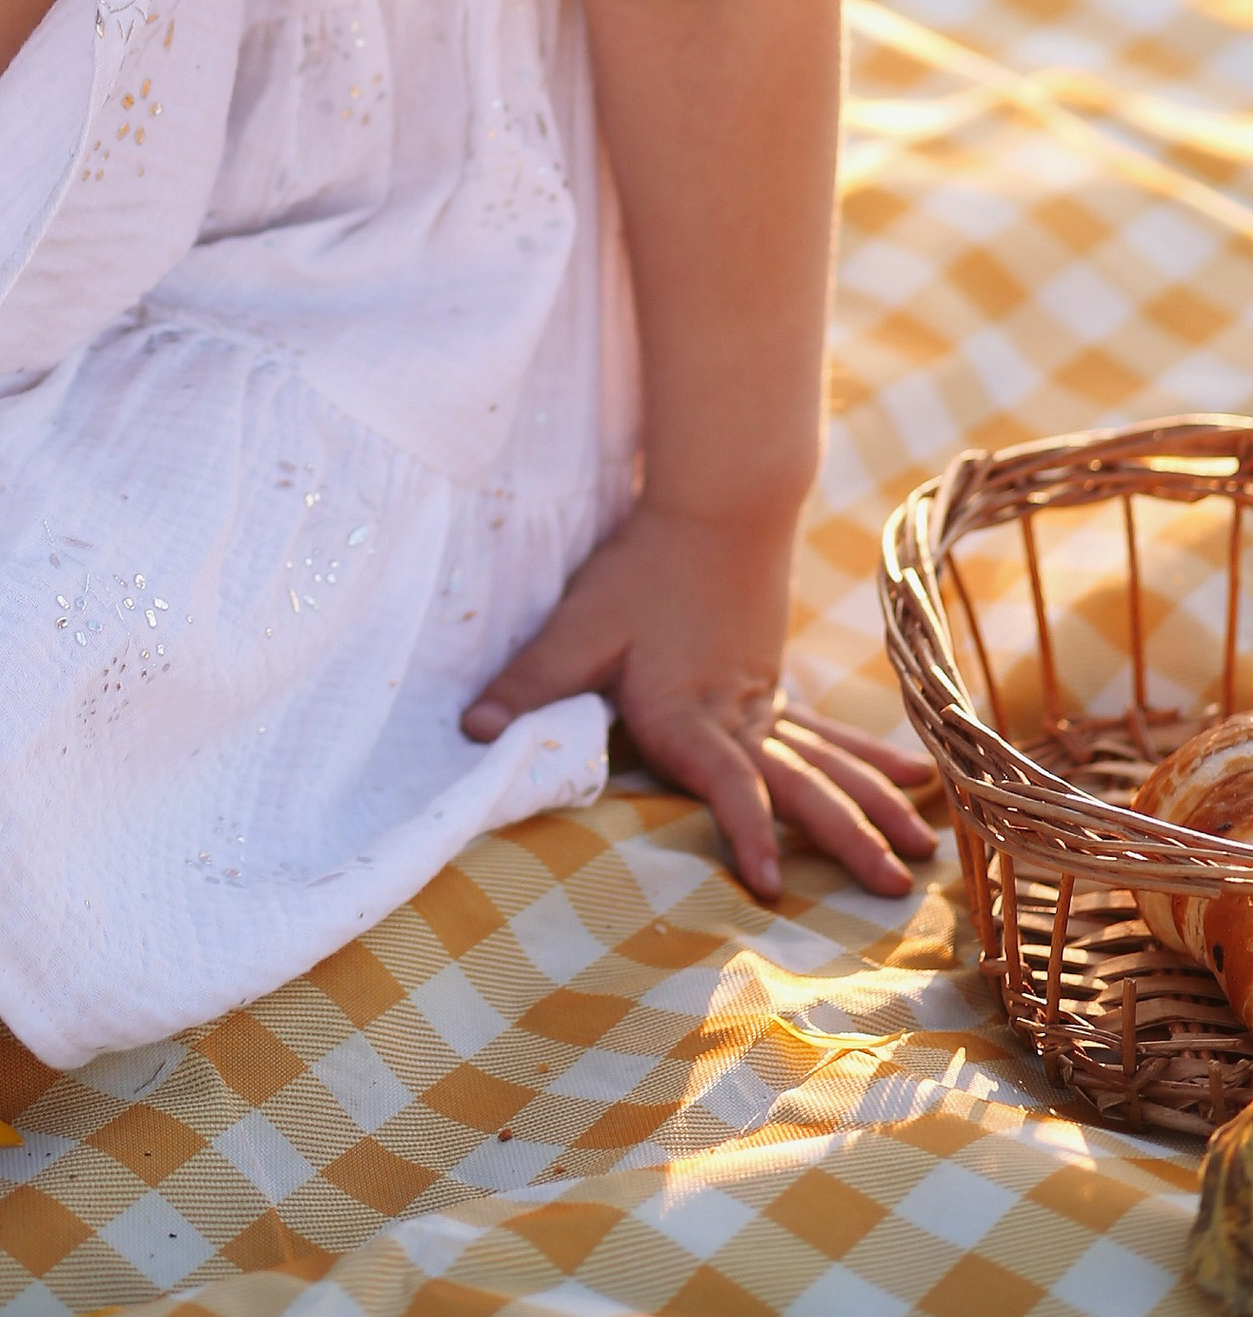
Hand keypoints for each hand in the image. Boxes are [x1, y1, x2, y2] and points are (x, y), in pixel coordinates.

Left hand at [460, 502, 936, 900]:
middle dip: (845, 838)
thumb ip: (531, 681)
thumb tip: (472, 731)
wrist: (714, 504)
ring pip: (827, 765)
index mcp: (689, 713)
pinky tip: (911, 777)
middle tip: (893, 886)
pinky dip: (869, 759)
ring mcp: (765, 700)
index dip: (745, 832)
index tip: (769, 884)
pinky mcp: (773, 682)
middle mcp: (738, 716)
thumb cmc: (640, 569)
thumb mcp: (578, 624)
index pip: (725, 783)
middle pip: (800, 786)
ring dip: (873, 807)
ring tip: (919, 853)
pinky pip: (827, 733)